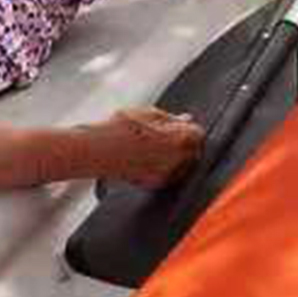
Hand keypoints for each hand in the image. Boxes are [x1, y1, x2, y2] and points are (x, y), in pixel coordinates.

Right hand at [90, 106, 204, 186]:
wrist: (98, 150)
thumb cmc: (122, 128)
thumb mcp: (149, 113)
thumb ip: (171, 118)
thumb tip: (185, 118)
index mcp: (181, 138)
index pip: (199, 133)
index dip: (189, 128)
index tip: (181, 125)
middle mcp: (178, 160)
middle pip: (192, 152)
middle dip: (184, 143)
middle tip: (167, 135)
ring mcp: (167, 174)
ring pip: (181, 165)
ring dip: (174, 156)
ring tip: (153, 145)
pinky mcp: (154, 184)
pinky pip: (166, 175)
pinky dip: (161, 167)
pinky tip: (145, 156)